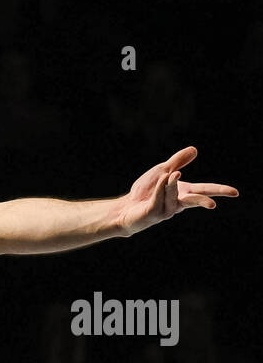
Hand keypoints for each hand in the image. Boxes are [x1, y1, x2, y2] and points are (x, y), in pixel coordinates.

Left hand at [118, 145, 237, 235]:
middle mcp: (178, 203)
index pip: (204, 190)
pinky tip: (161, 179)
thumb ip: (178, 162)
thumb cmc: (146, 190)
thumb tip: (195, 149)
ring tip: (168, 174)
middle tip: (213, 204)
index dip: (220, 191)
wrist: (127, 206)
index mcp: (183, 193)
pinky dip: (161, 187)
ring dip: (171, 183)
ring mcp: (167, 210)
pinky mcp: (154, 213)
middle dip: (204, 201)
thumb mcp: (163, 171)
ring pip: (173, 194)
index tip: (235, 193)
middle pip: (195, 200)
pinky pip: (160, 197)